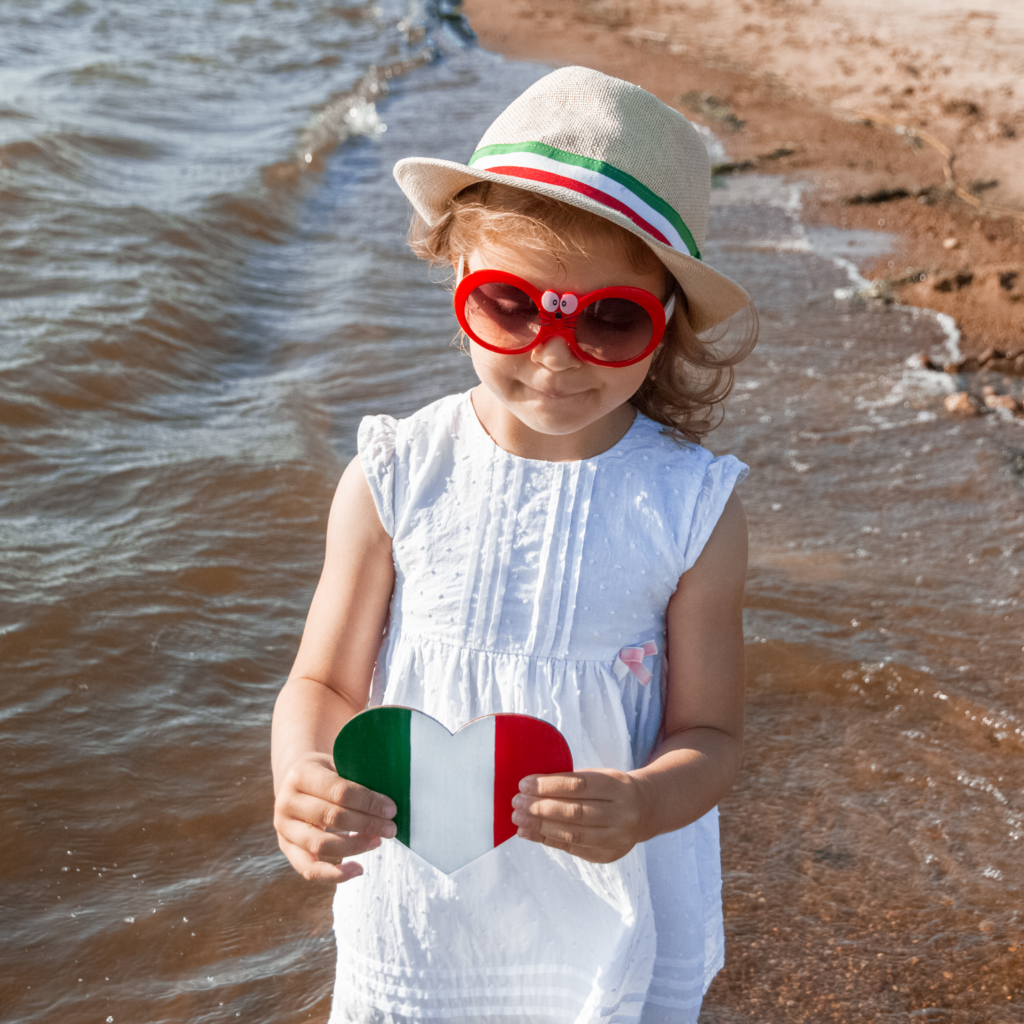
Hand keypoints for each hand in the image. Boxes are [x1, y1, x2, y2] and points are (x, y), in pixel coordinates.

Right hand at [273, 752, 396, 882]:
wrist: (296, 782)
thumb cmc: (326, 773)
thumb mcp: (337, 765)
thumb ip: (357, 779)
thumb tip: (389, 802)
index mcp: (301, 774)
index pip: (339, 791)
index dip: (368, 802)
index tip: (391, 809)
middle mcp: (287, 801)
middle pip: (331, 817)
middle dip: (366, 824)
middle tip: (391, 828)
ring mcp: (284, 827)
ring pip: (320, 845)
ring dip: (354, 846)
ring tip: (377, 841)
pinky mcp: (286, 848)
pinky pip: (308, 869)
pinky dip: (334, 874)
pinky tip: (358, 869)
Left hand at [510, 769, 648, 863]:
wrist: (646, 810)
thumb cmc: (612, 788)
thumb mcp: (600, 776)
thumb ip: (571, 782)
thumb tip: (531, 789)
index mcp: (618, 786)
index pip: (579, 785)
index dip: (549, 785)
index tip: (524, 784)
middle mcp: (621, 813)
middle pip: (575, 812)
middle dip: (541, 807)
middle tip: (517, 802)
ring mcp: (617, 838)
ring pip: (573, 834)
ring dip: (540, 826)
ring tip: (519, 819)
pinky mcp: (608, 855)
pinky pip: (572, 848)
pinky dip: (547, 839)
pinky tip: (529, 832)